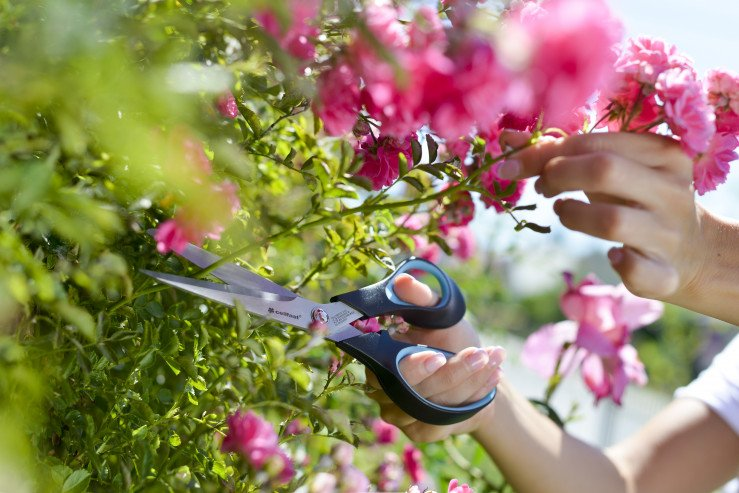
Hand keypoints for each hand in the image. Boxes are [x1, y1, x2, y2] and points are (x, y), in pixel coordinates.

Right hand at [364, 273, 504, 441]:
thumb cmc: (447, 333)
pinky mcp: (422, 432)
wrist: (471, 365)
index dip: (413, 367)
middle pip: (415, 394)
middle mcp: (382, 393)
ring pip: (436, 408)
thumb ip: (420, 298)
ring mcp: (401, 416)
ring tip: (495, 360)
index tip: (438, 356)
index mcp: (377, 360)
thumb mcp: (438, 312)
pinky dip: (475, 400)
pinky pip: (449, 422)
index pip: (387, 371)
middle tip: (481, 355)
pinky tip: (492, 379)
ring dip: (470, 384)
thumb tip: (403, 282)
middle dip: (453, 374)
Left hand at [499, 131, 706, 301]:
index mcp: (663, 154)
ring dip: (573, 216)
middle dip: (557, 175)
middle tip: (542, 189)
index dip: (544, 153)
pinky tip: (612, 256)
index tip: (511, 165)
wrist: (695, 252)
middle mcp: (672, 190)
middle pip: (604, 171)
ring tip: (563, 212)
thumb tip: (508, 140)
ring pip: (611, 221)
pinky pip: (636, 270)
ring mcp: (670, 233)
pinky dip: (619, 265)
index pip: (594, 142)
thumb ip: (563, 153)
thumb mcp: (612, 170)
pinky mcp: (668, 273)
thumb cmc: (638, 200)